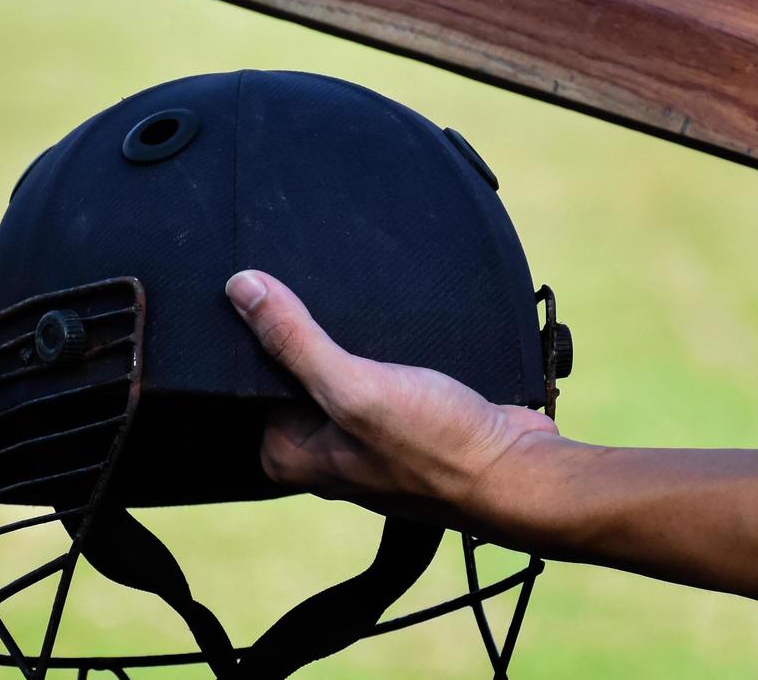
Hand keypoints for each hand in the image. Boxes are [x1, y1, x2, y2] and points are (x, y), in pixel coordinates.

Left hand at [224, 270, 558, 527]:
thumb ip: (295, 341)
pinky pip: (385, 372)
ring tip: (381, 327)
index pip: (255, 376)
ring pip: (347, 366)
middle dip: (321, 335)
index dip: (268, 334)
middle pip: (301, 369)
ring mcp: (366, 435)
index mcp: (290, 453)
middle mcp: (323, 448)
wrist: (516, 468)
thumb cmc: (437, 446)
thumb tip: (241, 290)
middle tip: (340, 309)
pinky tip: (407, 336)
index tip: (283, 300)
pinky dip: (393, 351)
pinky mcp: (406, 419)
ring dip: (362, 340)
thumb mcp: (354, 388)